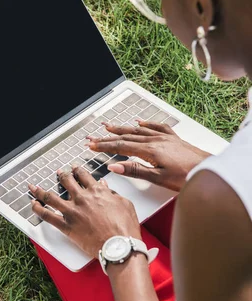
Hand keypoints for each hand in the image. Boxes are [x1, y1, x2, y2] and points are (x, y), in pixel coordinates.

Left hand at [29, 167, 140, 258]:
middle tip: (58, 173)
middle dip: (61, 175)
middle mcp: (82, 198)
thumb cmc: (124, 228)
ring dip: (40, 190)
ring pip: (51, 197)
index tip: (74, 168)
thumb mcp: (124, 204)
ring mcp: (72, 212)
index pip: (84, 176)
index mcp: (97, 191)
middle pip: (67, 181)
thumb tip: (105, 187)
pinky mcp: (66, 226)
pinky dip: (38, 209)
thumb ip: (112, 194)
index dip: (77, 170)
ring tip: (34, 187)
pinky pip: (48, 216)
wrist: (119, 246)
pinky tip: (33, 204)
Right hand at [87, 120, 209, 191]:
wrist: (209, 170)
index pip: (121, 146)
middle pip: (126, 137)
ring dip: (122, 128)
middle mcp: (156, 140)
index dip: (104, 146)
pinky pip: (156, 127)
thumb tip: (115, 166)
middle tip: (93, 136)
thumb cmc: (187, 176)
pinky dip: (145, 124)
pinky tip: (140, 122)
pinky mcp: (173, 138)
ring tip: (109, 126)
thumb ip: (135, 171)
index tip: (91, 145)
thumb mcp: (158, 178)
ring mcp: (165, 137)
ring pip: (139, 130)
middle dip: (108, 137)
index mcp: (150, 150)